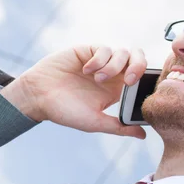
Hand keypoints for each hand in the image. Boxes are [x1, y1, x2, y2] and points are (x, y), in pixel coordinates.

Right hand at [10, 45, 147, 138]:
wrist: (38, 96)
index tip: (137, 90)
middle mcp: (111, 73)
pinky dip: (99, 59)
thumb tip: (143, 135)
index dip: (145, 80)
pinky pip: (104, 48)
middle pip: (138, 58)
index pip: (141, 78)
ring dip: (114, 66)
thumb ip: (119, 127)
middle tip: (128, 80)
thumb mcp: (95, 122)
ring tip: (98, 79)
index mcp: (117, 89)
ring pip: (123, 52)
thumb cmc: (64, 111)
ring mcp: (100, 60)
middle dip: (138, 66)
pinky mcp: (88, 50)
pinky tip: (87, 71)